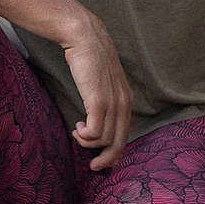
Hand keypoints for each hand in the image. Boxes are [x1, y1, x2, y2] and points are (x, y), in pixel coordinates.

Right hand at [59, 15, 132, 171]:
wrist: (84, 38)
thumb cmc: (88, 58)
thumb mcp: (102, 81)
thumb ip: (104, 99)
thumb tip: (96, 117)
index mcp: (127, 100)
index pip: (126, 134)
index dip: (115, 151)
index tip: (102, 159)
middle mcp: (124, 103)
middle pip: (119, 142)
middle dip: (107, 159)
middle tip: (93, 166)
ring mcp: (113, 103)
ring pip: (105, 140)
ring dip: (88, 143)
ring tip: (78, 132)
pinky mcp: (99, 101)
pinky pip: (95, 133)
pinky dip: (85, 136)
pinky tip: (78, 127)